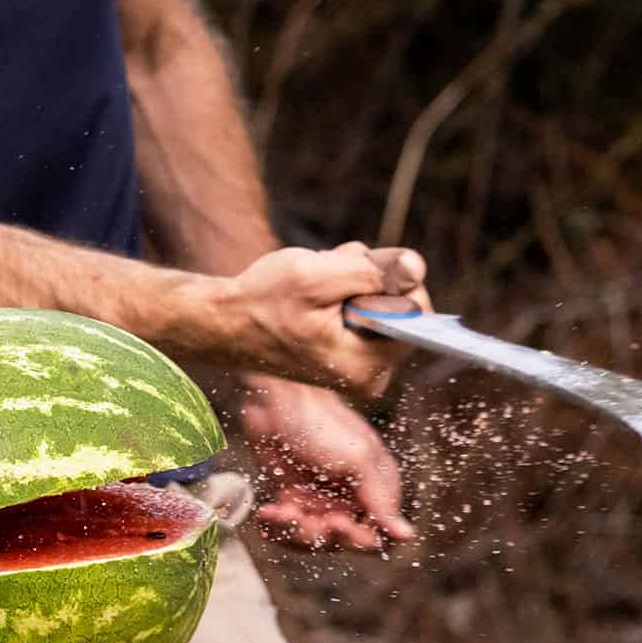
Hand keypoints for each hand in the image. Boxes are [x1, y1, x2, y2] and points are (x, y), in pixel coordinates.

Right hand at [225, 242, 430, 398]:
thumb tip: (418, 266)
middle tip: (324, 281)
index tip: (346, 279)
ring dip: (353, 282)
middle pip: (400, 306)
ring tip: (315, 288)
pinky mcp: (350, 357)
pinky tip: (315, 295)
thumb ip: (371, 271)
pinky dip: (345, 293)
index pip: (416, 311)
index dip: (386, 280)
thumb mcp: (316, 276)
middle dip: (367, 280)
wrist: (223, 323)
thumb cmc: (262, 301)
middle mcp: (371, 376)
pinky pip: (366, 313)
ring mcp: (360, 368)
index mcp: (367, 368)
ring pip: (382, 304)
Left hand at [233, 374, 414, 551]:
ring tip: (282, 511)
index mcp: (376, 488)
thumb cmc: (320, 421)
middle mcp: (350, 498)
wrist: (273, 400)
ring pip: (313, 540)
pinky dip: (276, 525)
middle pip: (342, 543)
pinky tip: (268, 512)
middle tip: (304, 516)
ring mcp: (320, 499)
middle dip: (320, 533)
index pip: (379, 536)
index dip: (359, 539)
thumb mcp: (357, 459)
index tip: (338, 523)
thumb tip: (408, 535)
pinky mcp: (292, 497)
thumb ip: (380, 499)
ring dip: (295, 530)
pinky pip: (286, 529)